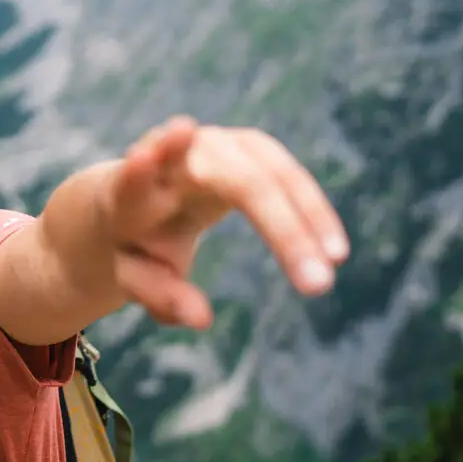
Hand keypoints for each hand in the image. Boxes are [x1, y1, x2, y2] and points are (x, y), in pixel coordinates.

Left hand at [102, 116, 347, 329]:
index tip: (169, 142)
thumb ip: (158, 294)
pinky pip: (284, 173)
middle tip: (316, 285)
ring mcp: (214, 146)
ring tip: (334, 263)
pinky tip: (334, 248)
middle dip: (278, 226)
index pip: (133, 180)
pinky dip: (311, 209)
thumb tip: (201, 319)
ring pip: (268, 169)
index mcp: (128, 190)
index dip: (147, 164)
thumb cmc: (132, 241)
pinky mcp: (245, 149)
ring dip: (306, 215)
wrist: (135, 196)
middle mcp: (174, 158)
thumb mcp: (130, 274)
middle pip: (232, 178)